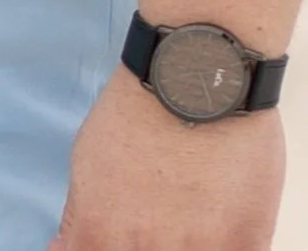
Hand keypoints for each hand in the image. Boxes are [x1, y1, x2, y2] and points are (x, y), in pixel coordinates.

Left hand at [51, 73, 284, 250]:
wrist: (195, 73)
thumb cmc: (138, 107)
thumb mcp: (87, 159)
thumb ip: (80, 216)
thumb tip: (61, 250)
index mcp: (101, 232)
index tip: (112, 239)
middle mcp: (148, 249)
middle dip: (142, 244)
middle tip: (154, 219)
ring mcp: (200, 250)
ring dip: (186, 245)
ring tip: (187, 215)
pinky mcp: (246, 242)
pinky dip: (224, 246)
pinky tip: (218, 229)